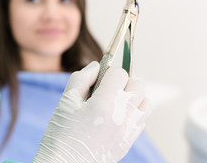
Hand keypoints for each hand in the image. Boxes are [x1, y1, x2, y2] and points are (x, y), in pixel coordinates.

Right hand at [33, 61, 149, 162]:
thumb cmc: (61, 134)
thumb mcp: (66, 102)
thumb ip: (81, 78)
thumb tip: (96, 66)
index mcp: (104, 104)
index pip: (119, 74)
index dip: (109, 72)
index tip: (99, 79)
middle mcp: (121, 116)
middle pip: (138, 85)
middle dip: (124, 82)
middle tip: (107, 89)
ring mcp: (128, 131)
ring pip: (145, 102)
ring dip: (133, 96)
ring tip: (115, 101)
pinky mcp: (129, 142)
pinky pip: (142, 119)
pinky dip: (133, 112)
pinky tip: (116, 116)